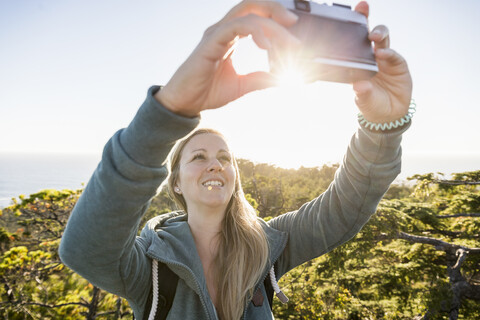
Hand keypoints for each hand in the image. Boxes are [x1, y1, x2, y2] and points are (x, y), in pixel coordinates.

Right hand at [155, 0, 299, 116]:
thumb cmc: (207, 92)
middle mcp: (224, 30)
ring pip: (248, 14)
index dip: (275, 18)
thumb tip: (282, 78)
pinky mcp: (211, 41)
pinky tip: (267, 46)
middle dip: (275, 10)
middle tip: (294, 23)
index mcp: (230, 37)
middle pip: (252, 5)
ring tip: (288, 43)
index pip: (255, 16)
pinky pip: (237, 26)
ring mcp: (217, 33)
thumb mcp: (242, 86)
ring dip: (272, 26)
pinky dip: (256, 32)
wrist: (185, 103)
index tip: (293, 32)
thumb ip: (261, 79)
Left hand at [352, 1, 412, 123]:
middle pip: (369, 35)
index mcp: (358, 63)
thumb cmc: (371, 105)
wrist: (389, 116)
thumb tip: (359, 86)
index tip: (348, 14)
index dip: (352, 27)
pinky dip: (388, 54)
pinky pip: (393, 56)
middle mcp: (370, 58)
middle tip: (362, 14)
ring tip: (374, 37)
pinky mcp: (398, 64)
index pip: (353, 42)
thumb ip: (362, 92)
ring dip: (379, 34)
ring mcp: (385, 60)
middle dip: (366, 21)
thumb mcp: (364, 100)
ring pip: (383, 40)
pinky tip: (383, 54)